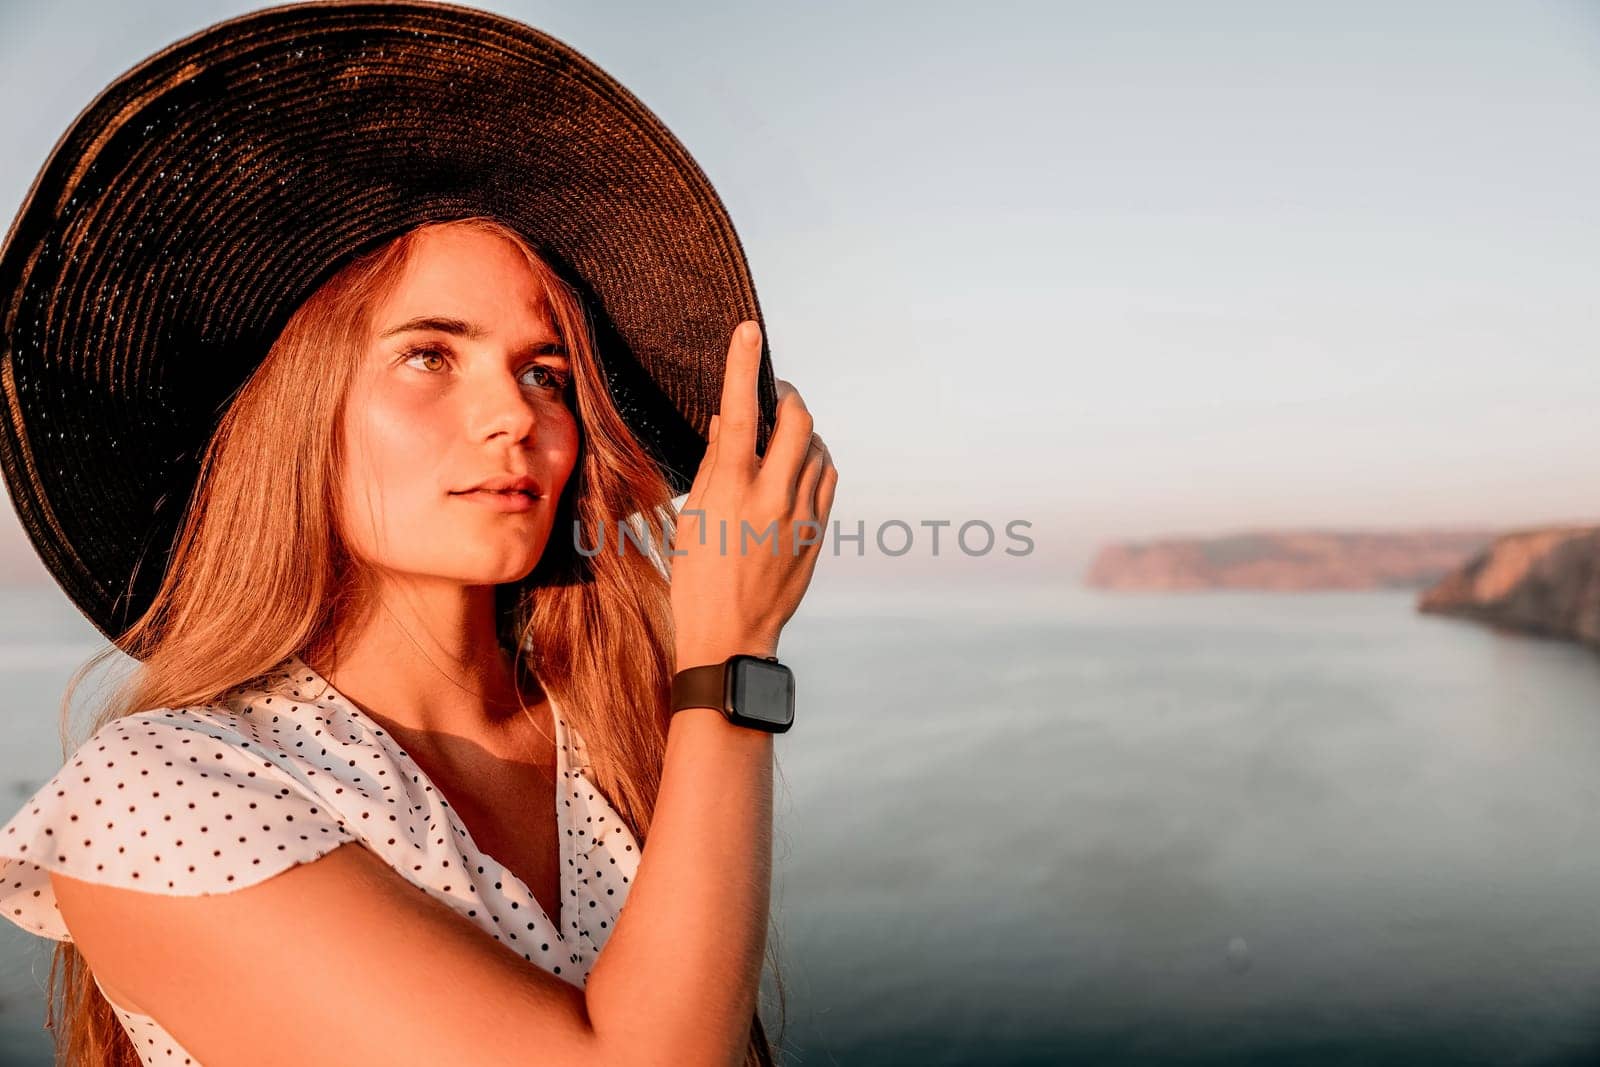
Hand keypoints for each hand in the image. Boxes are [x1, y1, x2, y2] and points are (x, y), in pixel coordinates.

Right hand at [670, 321, 837, 667]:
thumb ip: (715, 463)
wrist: (730, 637)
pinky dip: (816, 462)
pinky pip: (828, 479)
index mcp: (731, 488)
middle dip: (788, 398)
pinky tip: (798, 469)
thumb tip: (730, 419)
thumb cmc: (698, 579)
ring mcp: (801, 514)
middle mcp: (772, 495)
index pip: (741, 410)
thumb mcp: (693, 516)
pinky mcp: (818, 532)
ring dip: (801, 434)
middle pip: (798, 421)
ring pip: (817, 449)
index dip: (743, 365)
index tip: (748, 331)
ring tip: (780, 440)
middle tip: (775, 395)